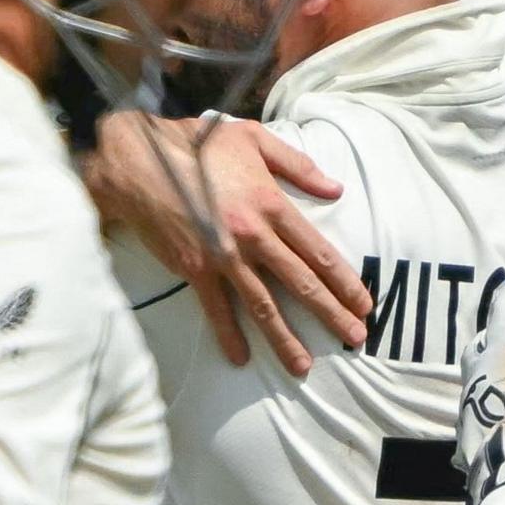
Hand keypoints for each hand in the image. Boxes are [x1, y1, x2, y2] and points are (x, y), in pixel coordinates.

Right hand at [83, 111, 371, 372]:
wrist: (140, 162)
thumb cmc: (197, 146)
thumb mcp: (254, 140)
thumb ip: (298, 165)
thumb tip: (336, 189)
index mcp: (272, 205)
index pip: (318, 252)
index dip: (344, 281)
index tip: (363, 303)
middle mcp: (254, 236)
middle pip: (301, 283)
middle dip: (332, 314)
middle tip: (355, 338)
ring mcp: (224, 256)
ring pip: (263, 304)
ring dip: (285, 338)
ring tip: (304, 365)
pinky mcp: (194, 269)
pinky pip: (216, 309)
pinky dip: (228, 335)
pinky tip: (240, 359)